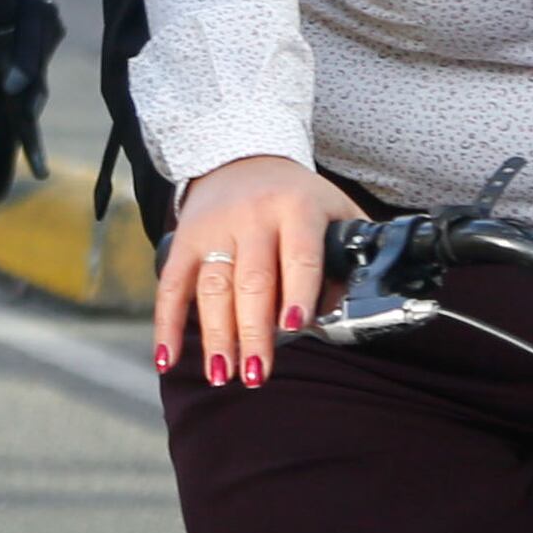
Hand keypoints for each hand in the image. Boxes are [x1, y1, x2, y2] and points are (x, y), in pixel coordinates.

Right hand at [152, 154, 349, 391]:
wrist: (241, 157)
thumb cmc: (297, 197)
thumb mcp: (335, 208)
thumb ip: (353, 249)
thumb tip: (365, 300)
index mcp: (297, 207)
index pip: (299, 254)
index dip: (298, 291)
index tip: (295, 326)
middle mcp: (252, 216)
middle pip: (252, 280)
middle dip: (253, 331)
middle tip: (257, 373)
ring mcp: (214, 229)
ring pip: (213, 287)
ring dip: (216, 335)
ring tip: (223, 374)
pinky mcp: (184, 240)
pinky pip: (172, 286)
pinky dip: (167, 324)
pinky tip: (169, 357)